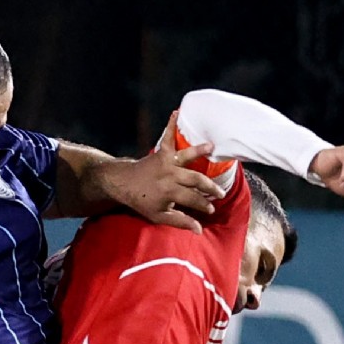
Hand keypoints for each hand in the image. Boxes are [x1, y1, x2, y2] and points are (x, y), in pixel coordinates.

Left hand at [103, 135, 222, 233]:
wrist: (123, 184)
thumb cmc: (142, 202)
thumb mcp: (160, 217)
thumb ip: (181, 222)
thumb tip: (199, 230)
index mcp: (170, 192)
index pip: (194, 199)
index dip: (204, 205)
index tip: (211, 209)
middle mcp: (170, 175)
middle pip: (196, 180)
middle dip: (210, 187)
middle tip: (219, 193)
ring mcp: (166, 162)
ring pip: (187, 156)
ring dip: (200, 150)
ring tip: (212, 147)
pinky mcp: (160, 152)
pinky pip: (167, 137)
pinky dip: (171, 124)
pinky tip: (176, 112)